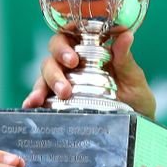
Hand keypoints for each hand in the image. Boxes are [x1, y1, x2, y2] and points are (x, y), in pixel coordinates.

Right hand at [22, 31, 155, 118]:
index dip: (65, 43)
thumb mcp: (134, 81)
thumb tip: (127, 35)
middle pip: (53, 54)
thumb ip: (125, 60)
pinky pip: (40, 96)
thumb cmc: (137, 101)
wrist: (135, 131)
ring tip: (51, 98)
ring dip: (44, 84)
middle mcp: (74, 65)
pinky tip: (30, 106)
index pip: (70, 36)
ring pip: (45, 73)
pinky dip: (32, 98)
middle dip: (56, 65)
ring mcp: (64, 82)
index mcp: (91, 52)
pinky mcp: (57, 102)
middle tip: (67, 82)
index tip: (73, 58)